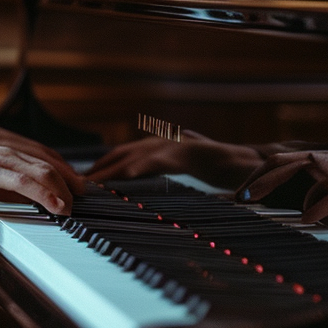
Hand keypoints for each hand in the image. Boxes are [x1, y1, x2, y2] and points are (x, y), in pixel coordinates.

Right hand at [0, 145, 85, 214]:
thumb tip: (26, 197)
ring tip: (76, 206)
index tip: (80, 191)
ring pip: (42, 170)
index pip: (45, 161)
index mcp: (6, 154)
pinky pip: (24, 182)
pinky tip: (58, 206)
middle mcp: (7, 152)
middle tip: (86, 199)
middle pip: (51, 164)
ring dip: (64, 188)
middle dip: (72, 181)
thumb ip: (5, 185)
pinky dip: (45, 193)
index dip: (67, 175)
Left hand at [88, 131, 263, 188]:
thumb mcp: (186, 163)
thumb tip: (155, 161)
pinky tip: (125, 176)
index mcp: (159, 145)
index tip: (82, 181)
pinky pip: (158, 161)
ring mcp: (174, 145)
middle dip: (98, 170)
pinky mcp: (187, 153)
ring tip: (92, 184)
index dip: (101, 167)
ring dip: (111, 170)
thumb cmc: (217, 164)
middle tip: (77, 186)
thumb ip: (169, 161)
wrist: (249, 162)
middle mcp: (162, 141)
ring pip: (134, 157)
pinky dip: (139, 168)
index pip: (121, 154)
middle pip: (120, 155)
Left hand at [236, 149, 327, 221]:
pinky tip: (306, 219)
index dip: (255, 175)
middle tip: (239, 197)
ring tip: (258, 203)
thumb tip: (282, 193)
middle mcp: (317, 161)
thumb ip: (302, 178)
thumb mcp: (323, 171)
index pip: (274, 162)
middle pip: (279, 166)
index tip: (239, 191)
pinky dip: (318, 207)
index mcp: (309, 157)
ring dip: (276, 188)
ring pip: (301, 177)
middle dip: (257, 181)